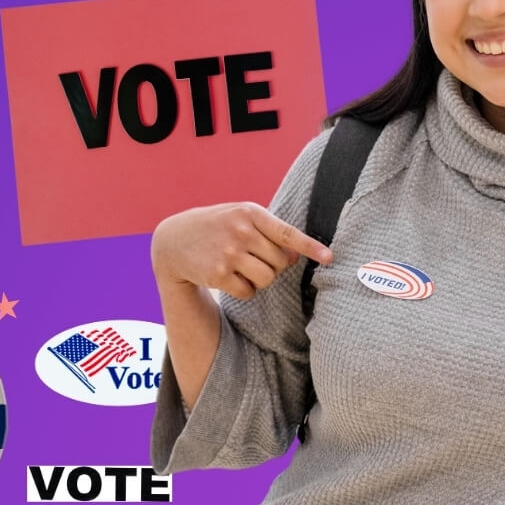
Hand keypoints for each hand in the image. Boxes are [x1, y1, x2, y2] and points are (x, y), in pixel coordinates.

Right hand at [151, 202, 332, 299]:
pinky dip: (244, 290)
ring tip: (241, 267)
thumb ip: (270, 233)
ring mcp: (228, 253)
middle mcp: (241, 231)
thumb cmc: (218, 227)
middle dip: (273, 266)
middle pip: (280, 263)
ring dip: (260, 280)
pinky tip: (229, 277)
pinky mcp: (218, 274)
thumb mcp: (241, 218)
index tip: (329, 257)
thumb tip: (294, 259)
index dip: (310, 246)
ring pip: (267, 279)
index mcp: (251, 212)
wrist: (174, 240)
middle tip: (253, 258)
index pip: (287, 232)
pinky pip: (249, 292)